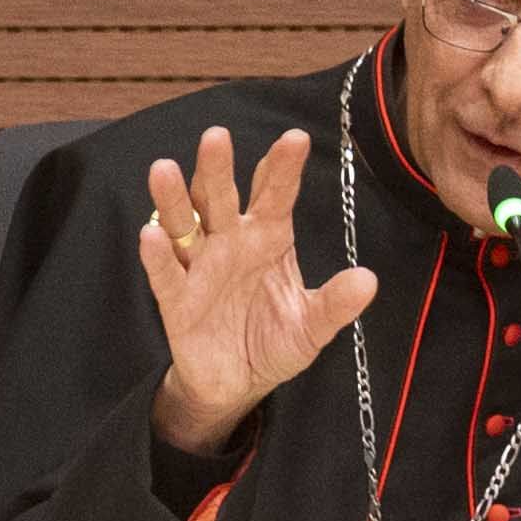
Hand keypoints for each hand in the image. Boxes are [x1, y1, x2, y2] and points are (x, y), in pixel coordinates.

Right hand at [140, 125, 380, 453]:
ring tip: (164, 169)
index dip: (282, 167)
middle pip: (221, 197)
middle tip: (217, 136)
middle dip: (218, 168)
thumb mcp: (312, 326)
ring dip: (175, 198)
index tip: (295, 140)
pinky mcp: (177, 299)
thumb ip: (335, 303)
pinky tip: (152, 235)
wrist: (239, 384)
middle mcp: (231, 242)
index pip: (275, 195)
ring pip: (184, 224)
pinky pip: (166, 273)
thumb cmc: (274, 341)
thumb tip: (368, 280)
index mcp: (268, 237)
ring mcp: (201, 267)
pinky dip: (158, 255)